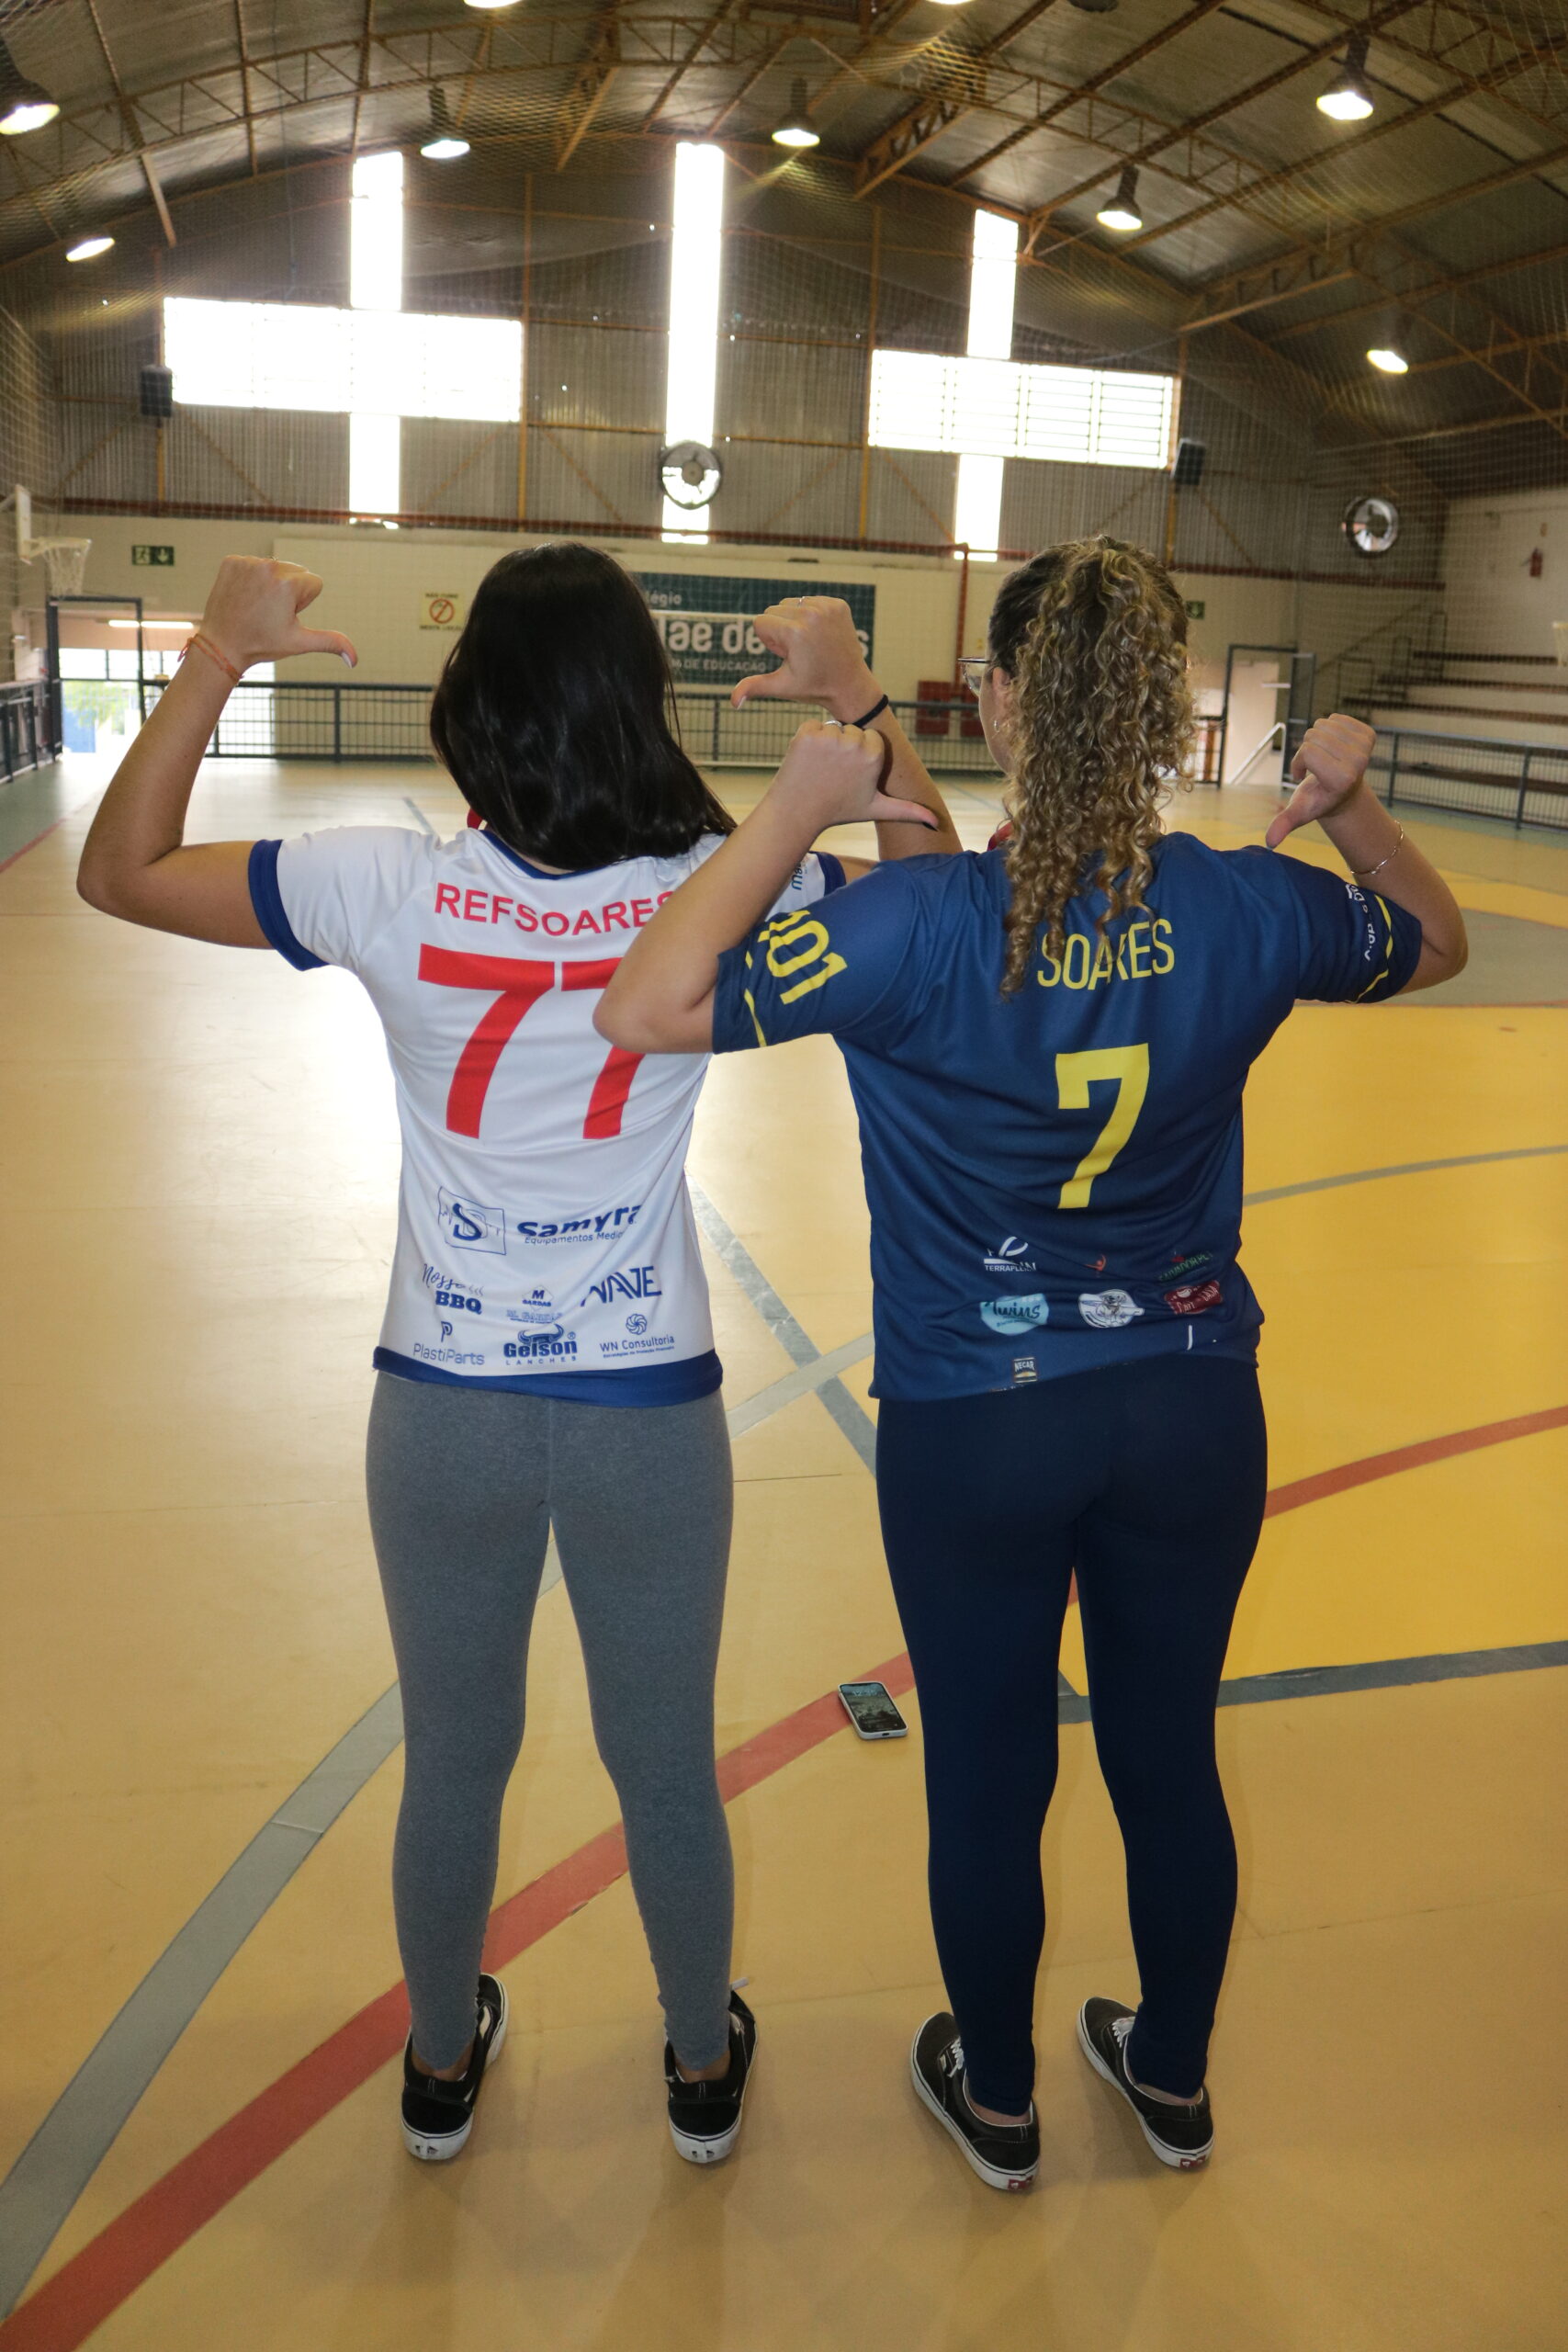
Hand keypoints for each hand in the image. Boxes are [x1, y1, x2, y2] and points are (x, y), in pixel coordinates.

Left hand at [198, 557, 356, 672]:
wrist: (221, 645)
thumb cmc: (262, 645)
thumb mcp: (299, 643)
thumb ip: (330, 643)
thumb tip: (354, 660)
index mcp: (289, 584)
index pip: (314, 583)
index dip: (303, 603)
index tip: (283, 616)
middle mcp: (269, 566)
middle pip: (296, 572)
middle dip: (288, 591)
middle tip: (269, 613)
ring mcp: (248, 562)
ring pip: (274, 568)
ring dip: (270, 584)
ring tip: (255, 606)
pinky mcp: (231, 561)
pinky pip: (253, 565)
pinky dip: (250, 578)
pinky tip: (243, 596)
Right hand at [730, 597, 876, 718]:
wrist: (850, 685)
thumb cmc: (814, 687)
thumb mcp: (782, 686)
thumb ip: (754, 687)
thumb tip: (733, 702)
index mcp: (794, 632)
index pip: (760, 622)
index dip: (769, 642)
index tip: (788, 655)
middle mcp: (811, 614)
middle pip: (773, 610)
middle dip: (779, 630)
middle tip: (799, 651)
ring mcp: (827, 607)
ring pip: (791, 604)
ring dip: (793, 621)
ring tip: (809, 643)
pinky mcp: (838, 604)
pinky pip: (810, 601)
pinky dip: (810, 615)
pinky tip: (820, 635)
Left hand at [770, 718, 938, 829]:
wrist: (797, 812)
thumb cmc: (838, 810)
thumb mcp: (876, 808)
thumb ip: (908, 810)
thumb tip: (937, 824)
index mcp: (874, 756)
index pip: (870, 738)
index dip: (859, 755)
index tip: (850, 775)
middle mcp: (854, 744)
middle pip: (851, 731)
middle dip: (843, 747)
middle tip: (833, 774)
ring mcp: (829, 738)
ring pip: (832, 727)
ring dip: (825, 743)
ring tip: (820, 769)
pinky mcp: (807, 734)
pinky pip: (812, 725)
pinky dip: (807, 739)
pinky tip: (806, 761)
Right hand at [1266, 713, 1375, 847]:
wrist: (1345, 791)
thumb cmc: (1317, 799)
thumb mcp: (1300, 811)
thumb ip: (1284, 823)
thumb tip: (1269, 843)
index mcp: (1342, 779)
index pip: (1308, 751)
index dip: (1298, 761)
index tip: (1304, 776)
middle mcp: (1358, 762)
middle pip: (1314, 735)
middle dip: (1307, 749)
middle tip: (1315, 767)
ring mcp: (1365, 747)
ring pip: (1323, 724)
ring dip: (1317, 739)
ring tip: (1324, 757)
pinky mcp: (1369, 734)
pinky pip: (1336, 718)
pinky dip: (1329, 729)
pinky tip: (1333, 747)